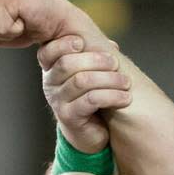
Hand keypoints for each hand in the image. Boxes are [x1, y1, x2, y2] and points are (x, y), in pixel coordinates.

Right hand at [38, 34, 130, 152]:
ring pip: (82, 81)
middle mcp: (50, 84)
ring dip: (109, 79)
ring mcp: (57, 101)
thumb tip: (110, 45)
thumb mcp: (92, 72)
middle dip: (96, 60)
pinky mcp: (68, 117)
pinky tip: (125, 98)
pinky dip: (112, 96)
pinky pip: (91, 100)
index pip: (47, 52)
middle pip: (67, 63)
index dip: (63, 44)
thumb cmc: (92, 96)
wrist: (90, 131)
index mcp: (52, 69)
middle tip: (115, 63)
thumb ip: (95, 56)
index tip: (82, 42)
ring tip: (126, 83)